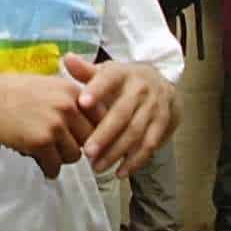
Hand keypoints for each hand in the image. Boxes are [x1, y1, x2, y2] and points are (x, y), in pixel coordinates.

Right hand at [0, 73, 97, 179]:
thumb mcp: (45, 85)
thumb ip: (68, 98)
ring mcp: (55, 125)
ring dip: (62, 157)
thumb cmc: (9, 91)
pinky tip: (40, 162)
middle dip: (76, 145)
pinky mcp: (41, 143)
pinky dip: (49, 168)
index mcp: (71, 90)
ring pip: (74, 155)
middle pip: (90, 138)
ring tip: (47, 153)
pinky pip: (55, 166)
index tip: (81, 136)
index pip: (100, 117)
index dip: (92, 130)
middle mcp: (68, 106)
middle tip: (61, 146)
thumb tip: (91, 120)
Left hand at [64, 55, 175, 174]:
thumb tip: (67, 58)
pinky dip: (136, 161)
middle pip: (122, 113)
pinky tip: (120, 172)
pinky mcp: (163, 124)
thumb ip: (86, 71)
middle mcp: (140, 89)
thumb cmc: (122, 80)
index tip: (82, 102)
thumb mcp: (106, 72)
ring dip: (117, 152)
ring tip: (97, 166)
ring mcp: (154, 107)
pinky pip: (149, 145)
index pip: (108, 80)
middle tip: (87, 151)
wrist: (161, 82)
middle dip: (105, 134)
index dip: (96, 90)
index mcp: (122, 74)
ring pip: (136, 132)